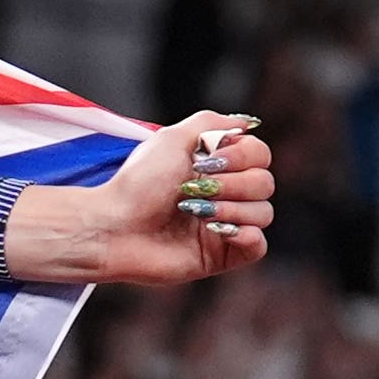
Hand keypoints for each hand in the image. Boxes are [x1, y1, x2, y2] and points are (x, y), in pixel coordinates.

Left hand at [13, 111, 274, 288]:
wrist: (114, 226)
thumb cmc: (137, 183)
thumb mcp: (172, 138)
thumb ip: (212, 123)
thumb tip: (248, 123)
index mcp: (217, 168)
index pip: (260, 155)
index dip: (242, 155)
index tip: (207, 160)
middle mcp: (225, 195)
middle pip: (264, 183)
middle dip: (232, 183)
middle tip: (195, 187)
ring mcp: (224, 225)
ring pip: (263, 213)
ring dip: (231, 208)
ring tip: (194, 212)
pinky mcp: (220, 255)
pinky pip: (258, 246)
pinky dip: (246, 236)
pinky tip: (218, 231)